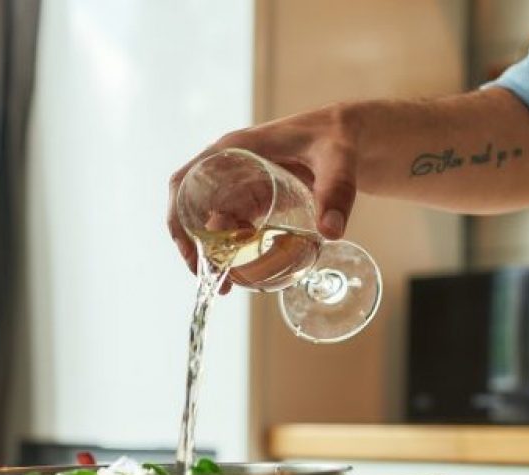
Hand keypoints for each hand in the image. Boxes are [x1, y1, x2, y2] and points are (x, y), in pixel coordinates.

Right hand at [167, 104, 358, 281]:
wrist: (350, 135)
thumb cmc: (338, 136)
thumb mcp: (339, 160)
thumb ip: (337, 191)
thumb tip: (330, 232)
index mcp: (236, 149)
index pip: (186, 180)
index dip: (178, 216)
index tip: (190, 250)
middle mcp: (231, 165)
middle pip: (193, 207)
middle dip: (196, 245)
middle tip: (212, 278)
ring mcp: (242, 183)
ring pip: (213, 220)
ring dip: (214, 251)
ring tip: (227, 285)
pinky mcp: (257, 198)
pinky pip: (235, 225)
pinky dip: (234, 248)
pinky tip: (245, 271)